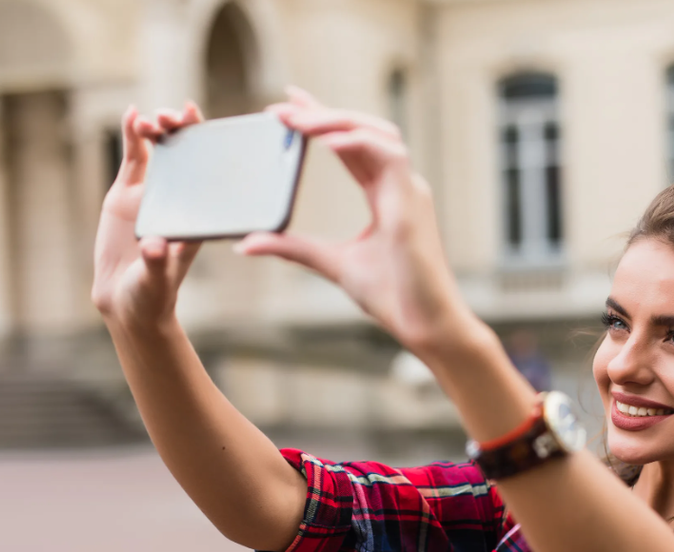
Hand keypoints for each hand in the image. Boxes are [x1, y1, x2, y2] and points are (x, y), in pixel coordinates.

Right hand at [91, 102, 203, 330]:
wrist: (127, 302)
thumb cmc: (151, 294)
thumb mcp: (156, 279)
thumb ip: (156, 262)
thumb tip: (154, 245)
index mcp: (197, 214)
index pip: (207, 170)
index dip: (205, 140)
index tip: (198, 119)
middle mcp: (179, 198)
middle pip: (184, 152)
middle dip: (180, 128)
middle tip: (174, 115)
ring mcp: (153, 193)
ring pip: (159, 150)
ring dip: (156, 128)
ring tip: (148, 119)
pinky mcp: (126, 196)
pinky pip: (132, 159)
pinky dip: (132, 136)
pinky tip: (132, 114)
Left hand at [235, 88, 473, 353]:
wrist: (426, 326)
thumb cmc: (393, 297)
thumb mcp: (332, 264)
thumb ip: (293, 248)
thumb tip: (248, 243)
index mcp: (387, 196)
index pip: (352, 145)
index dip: (324, 120)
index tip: (290, 104)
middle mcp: (401, 186)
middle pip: (364, 130)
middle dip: (325, 112)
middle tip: (284, 104)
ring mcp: (410, 192)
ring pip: (378, 133)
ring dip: (338, 120)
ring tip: (299, 118)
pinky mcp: (412, 205)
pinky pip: (389, 156)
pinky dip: (358, 143)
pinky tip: (326, 140)